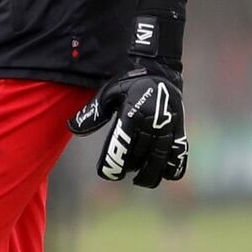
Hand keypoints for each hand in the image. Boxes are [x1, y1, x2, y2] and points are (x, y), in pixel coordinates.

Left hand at [68, 62, 187, 187]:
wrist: (160, 71)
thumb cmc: (129, 84)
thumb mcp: (108, 93)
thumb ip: (92, 113)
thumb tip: (72, 128)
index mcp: (132, 113)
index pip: (122, 144)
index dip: (114, 162)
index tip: (108, 174)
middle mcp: (152, 121)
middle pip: (140, 154)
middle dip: (130, 167)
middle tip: (123, 171)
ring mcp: (168, 126)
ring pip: (160, 157)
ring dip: (151, 173)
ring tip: (141, 180)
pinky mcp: (180, 128)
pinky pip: (179, 152)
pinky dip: (174, 166)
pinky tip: (165, 174)